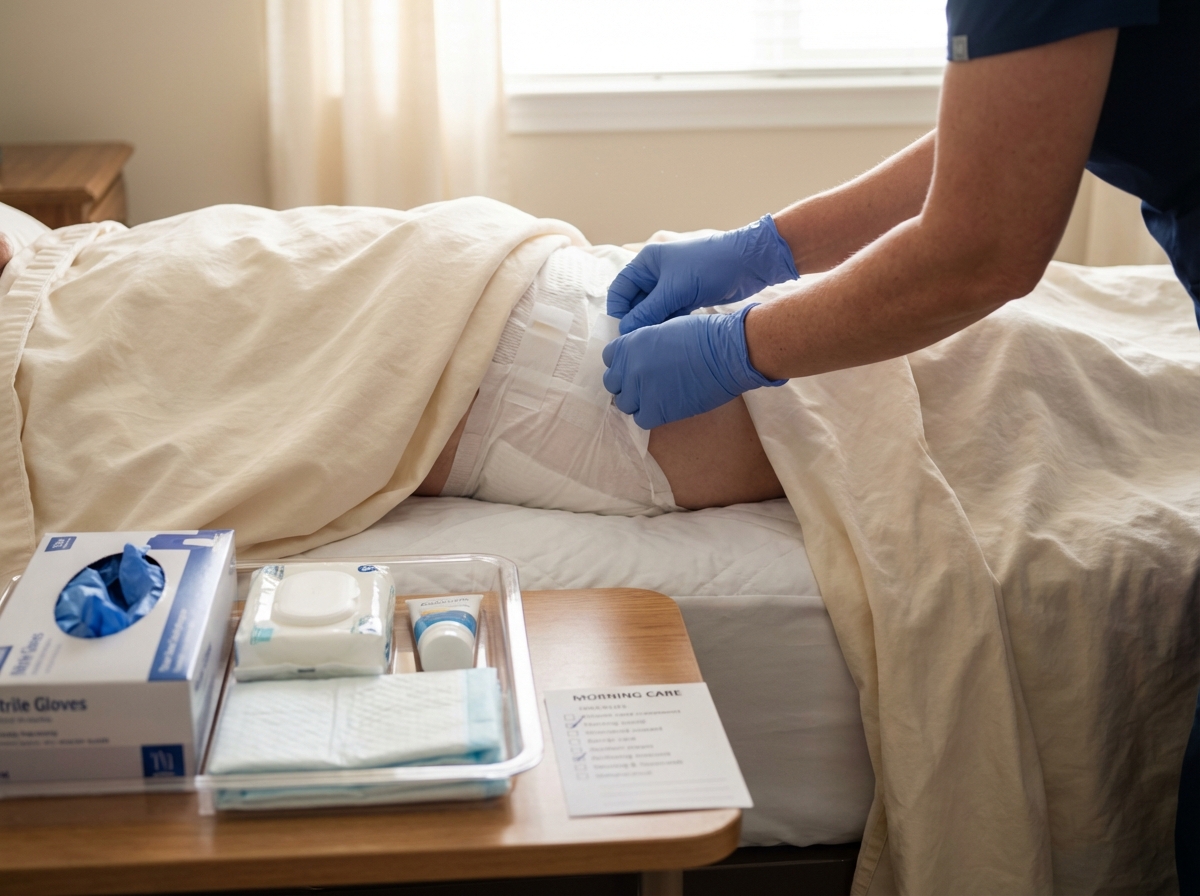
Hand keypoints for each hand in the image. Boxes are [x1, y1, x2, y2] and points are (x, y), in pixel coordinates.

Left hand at [602, 305, 784, 429]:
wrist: (726, 354)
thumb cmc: (703, 336)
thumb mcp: (664, 329)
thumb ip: (644, 344)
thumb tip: (639, 357)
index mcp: (631, 343)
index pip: (610, 359)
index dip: (623, 363)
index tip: (635, 367)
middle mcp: (630, 367)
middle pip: (613, 384)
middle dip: (627, 384)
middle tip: (646, 384)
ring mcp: (641, 390)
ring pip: (625, 404)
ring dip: (638, 401)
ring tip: (658, 396)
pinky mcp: (656, 411)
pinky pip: (641, 419)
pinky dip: (650, 415)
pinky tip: (665, 406)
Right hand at [607, 215, 797, 335]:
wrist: (748, 263)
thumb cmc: (709, 266)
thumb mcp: (675, 289)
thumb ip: (648, 311)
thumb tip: (626, 331)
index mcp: (647, 263)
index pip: (620, 289)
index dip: (618, 311)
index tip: (622, 333)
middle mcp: (656, 273)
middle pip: (635, 302)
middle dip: (636, 321)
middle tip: (638, 343)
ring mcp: (671, 285)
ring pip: (652, 311)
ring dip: (653, 325)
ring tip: (655, 342)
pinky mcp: (686, 296)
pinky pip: (669, 314)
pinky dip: (668, 324)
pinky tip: (670, 337)